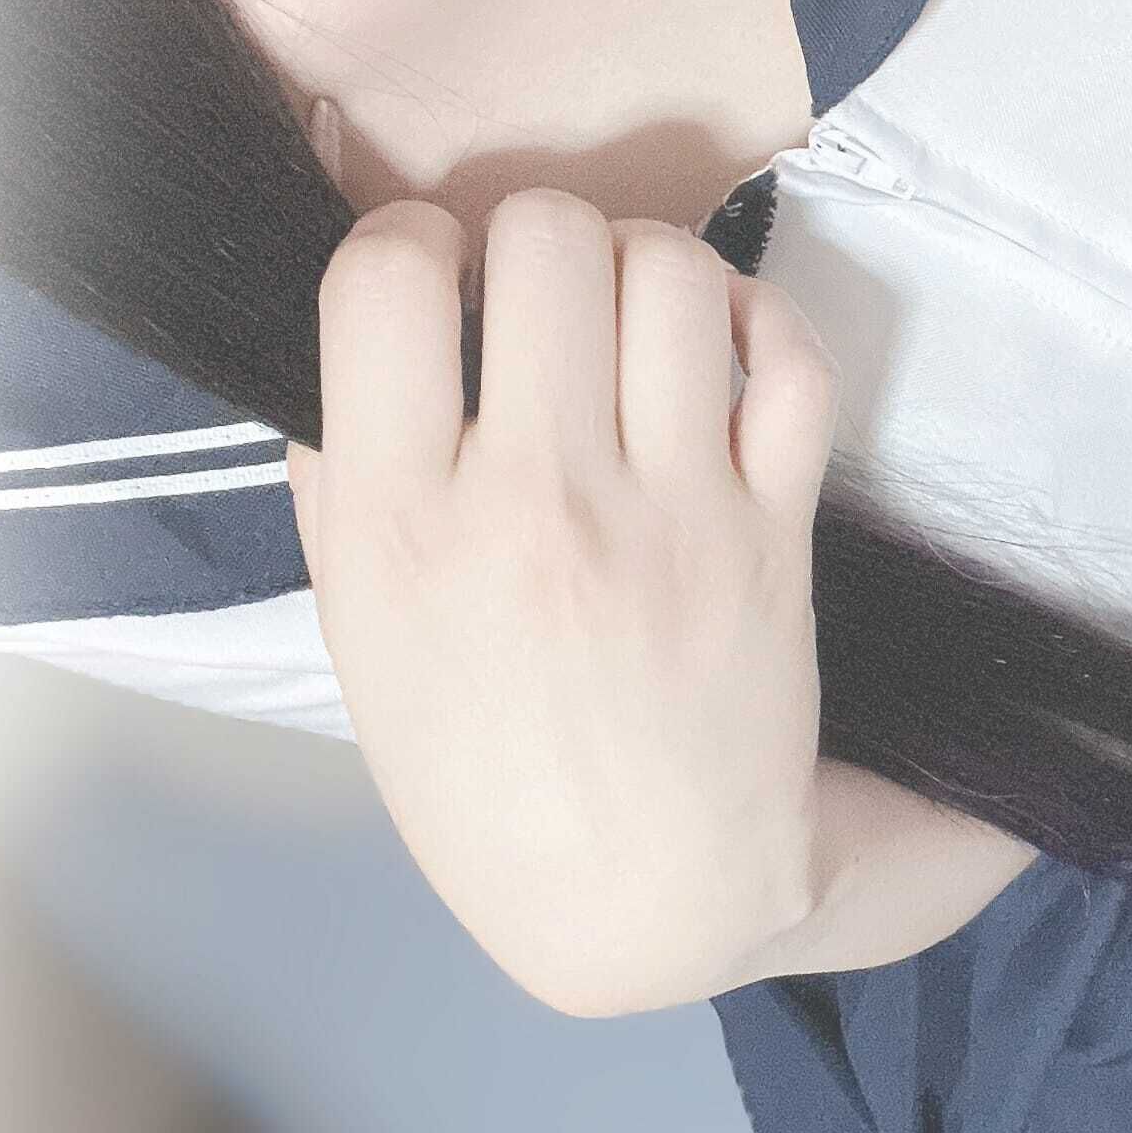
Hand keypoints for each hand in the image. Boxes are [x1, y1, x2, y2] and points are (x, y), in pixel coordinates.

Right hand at [285, 180, 840, 1015]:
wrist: (651, 897)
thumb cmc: (489, 778)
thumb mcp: (362, 644)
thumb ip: (341, 487)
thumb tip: (358, 333)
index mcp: (402, 527)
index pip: (384, 278)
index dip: (408, 246)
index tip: (431, 285)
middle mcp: (536, 502)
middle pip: (543, 237)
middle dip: (532, 235)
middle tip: (535, 298)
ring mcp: (668, 511)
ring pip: (670, 272)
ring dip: (644, 263)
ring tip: (626, 317)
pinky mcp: (774, 531)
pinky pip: (789, 360)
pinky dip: (761, 322)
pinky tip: (721, 350)